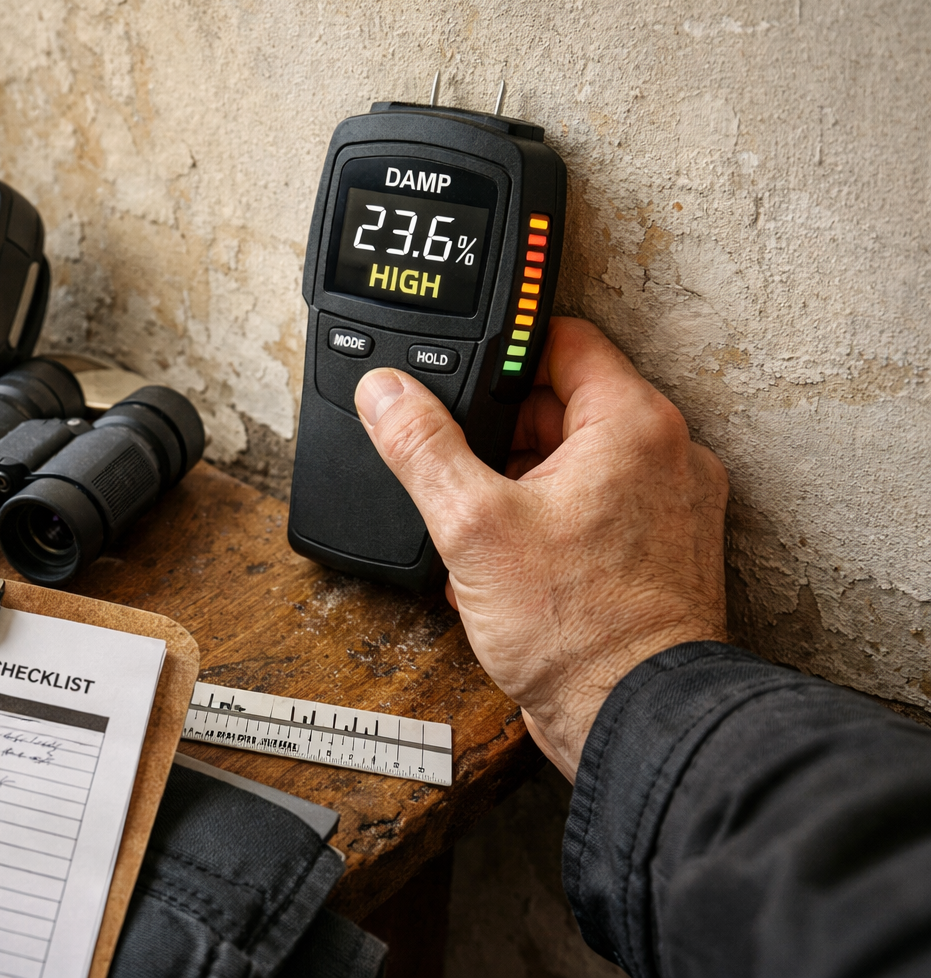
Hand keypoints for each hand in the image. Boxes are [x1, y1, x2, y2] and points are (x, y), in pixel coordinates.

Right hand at [354, 318, 727, 777]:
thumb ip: (422, 446)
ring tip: (487, 527)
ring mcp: (672, 506)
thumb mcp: (471, 525)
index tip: (460, 378)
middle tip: (463, 472)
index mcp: (634, 424)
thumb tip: (387, 392)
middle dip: (504, 432)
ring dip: (524, 481)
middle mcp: (669, 455)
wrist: (632, 719)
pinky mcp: (662, 553)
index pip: (563, 340)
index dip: (502, 353)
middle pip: (567, 402)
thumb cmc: (578, 630)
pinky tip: (514, 561)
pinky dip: (554, 521)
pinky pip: (599, 508)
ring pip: (580, 459)